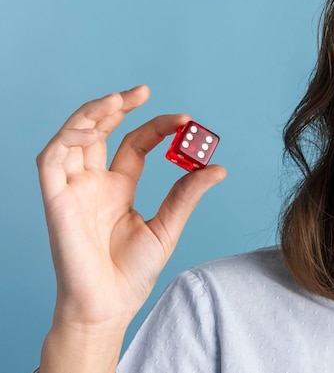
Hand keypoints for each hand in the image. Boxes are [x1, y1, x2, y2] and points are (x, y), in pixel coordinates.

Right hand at [37, 85, 226, 333]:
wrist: (108, 307)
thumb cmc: (132, 273)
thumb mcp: (167, 227)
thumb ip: (187, 194)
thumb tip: (218, 166)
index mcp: (119, 187)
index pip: (134, 143)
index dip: (156, 127)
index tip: (186, 120)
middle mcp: (94, 183)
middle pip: (100, 131)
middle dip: (117, 106)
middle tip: (144, 90)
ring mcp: (73, 189)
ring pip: (73, 137)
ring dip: (91, 114)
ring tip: (118, 99)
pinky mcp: (55, 201)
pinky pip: (52, 160)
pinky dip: (68, 139)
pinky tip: (93, 130)